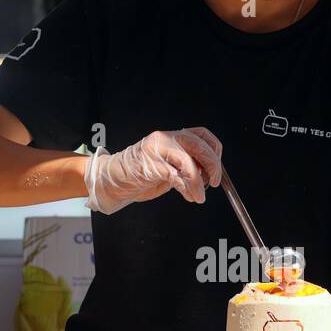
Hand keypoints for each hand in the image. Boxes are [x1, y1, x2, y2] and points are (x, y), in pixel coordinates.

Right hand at [84, 128, 222, 214]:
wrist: (114, 179)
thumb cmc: (141, 174)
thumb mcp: (169, 165)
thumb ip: (187, 165)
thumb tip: (209, 174)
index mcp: (172, 136)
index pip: (202, 135)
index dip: (214, 151)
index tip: (217, 167)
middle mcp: (166, 138)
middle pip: (200, 146)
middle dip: (213, 166)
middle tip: (216, 182)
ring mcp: (158, 151)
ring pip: (189, 162)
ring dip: (199, 183)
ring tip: (199, 195)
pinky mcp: (151, 166)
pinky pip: (177, 177)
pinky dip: (188, 189)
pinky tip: (190, 196)